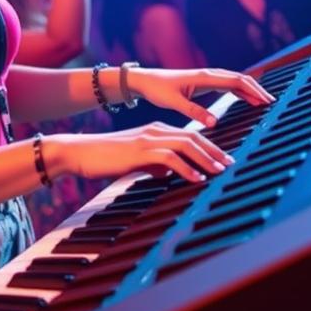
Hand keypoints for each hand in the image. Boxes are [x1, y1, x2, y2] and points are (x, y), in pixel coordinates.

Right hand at [52, 124, 235, 184]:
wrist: (79, 152)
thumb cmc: (105, 158)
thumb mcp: (135, 161)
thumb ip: (154, 164)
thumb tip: (170, 174)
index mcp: (156, 131)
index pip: (190, 136)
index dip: (210, 147)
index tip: (224, 160)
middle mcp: (155, 130)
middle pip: (194, 137)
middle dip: (215, 151)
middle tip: (231, 164)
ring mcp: (147, 139)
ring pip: (186, 145)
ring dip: (206, 159)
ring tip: (220, 171)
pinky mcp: (139, 151)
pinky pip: (169, 158)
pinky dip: (186, 169)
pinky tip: (196, 179)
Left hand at [127, 66, 274, 127]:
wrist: (146, 80)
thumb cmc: (158, 90)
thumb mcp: (174, 103)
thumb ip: (194, 112)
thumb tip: (214, 122)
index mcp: (204, 77)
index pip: (236, 81)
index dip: (253, 90)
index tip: (267, 100)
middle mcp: (208, 74)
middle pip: (240, 79)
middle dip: (257, 89)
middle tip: (272, 102)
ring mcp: (207, 78)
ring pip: (235, 81)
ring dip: (250, 89)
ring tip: (264, 101)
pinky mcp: (204, 83)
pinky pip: (227, 85)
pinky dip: (240, 91)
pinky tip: (247, 99)